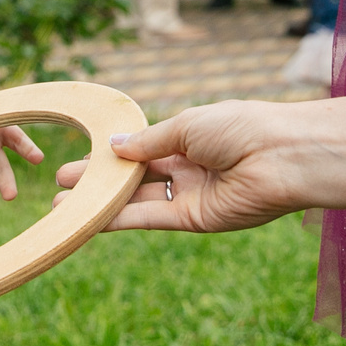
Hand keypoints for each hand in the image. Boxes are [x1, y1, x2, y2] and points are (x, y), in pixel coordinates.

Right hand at [62, 89, 345, 231]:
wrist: (283, 156)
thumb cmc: (242, 127)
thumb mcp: (186, 125)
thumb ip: (148, 141)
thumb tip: (113, 147)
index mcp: (191, 137)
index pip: (143, 147)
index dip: (111, 154)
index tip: (79, 155)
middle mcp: (189, 167)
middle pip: (136, 177)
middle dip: (99, 180)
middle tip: (62, 183)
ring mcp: (191, 195)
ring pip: (137, 201)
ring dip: (101, 203)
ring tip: (62, 205)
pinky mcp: (195, 220)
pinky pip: (149, 219)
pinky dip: (118, 219)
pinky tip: (89, 217)